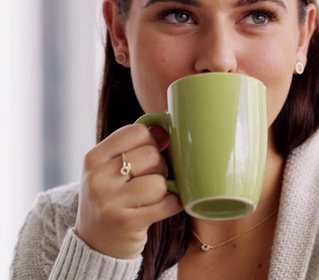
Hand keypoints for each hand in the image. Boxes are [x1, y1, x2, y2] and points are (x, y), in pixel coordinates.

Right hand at [74, 124, 182, 258]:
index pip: (137, 131)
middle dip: (161, 167)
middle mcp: (98, 178)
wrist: (95, 244)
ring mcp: (110, 201)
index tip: (149, 155)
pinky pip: (167, 204)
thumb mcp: (111, 169)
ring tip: (154, 196)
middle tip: (153, 179)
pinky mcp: (127, 222)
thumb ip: (136, 146)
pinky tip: (162, 208)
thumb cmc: (111, 198)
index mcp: (93, 158)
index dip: (151, 141)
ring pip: (159, 181)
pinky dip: (172, 205)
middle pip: (151, 155)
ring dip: (165, 189)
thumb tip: (165, 126)